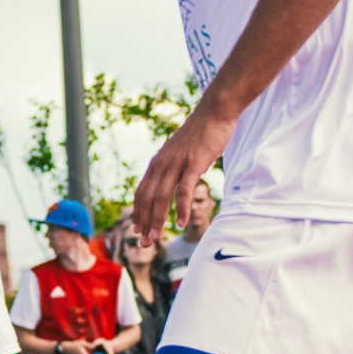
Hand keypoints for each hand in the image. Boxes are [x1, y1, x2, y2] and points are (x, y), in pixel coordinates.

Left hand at [130, 101, 237, 244]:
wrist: (215, 111)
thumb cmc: (201, 133)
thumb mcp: (181, 151)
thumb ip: (176, 166)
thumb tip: (179, 182)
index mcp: (158, 162)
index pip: (142, 192)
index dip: (138, 212)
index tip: (137, 230)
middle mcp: (163, 164)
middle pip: (148, 198)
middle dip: (144, 222)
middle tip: (144, 242)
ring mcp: (177, 163)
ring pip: (161, 197)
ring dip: (157, 220)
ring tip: (155, 238)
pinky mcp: (193, 163)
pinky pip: (184, 190)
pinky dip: (180, 209)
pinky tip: (180, 224)